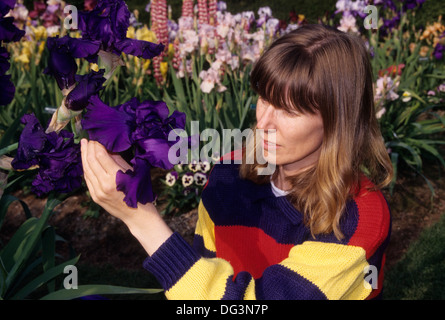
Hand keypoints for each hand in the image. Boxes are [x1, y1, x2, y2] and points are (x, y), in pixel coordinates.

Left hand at [80, 139, 172, 254]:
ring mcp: (97, 192)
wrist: (138, 215)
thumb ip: (118, 160)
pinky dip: (86, 168)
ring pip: (86, 170)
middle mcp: (103, 185)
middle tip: (88, 138)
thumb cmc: (140, 192)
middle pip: (91, 161)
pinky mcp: (95, 196)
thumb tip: (107, 147)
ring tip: (84, 146)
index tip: (97, 136)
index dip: (97, 144)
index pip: (100, 155)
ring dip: (84, 156)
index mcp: (114, 177)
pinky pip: (87, 179)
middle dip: (89, 148)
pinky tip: (86, 161)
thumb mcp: (132, 172)